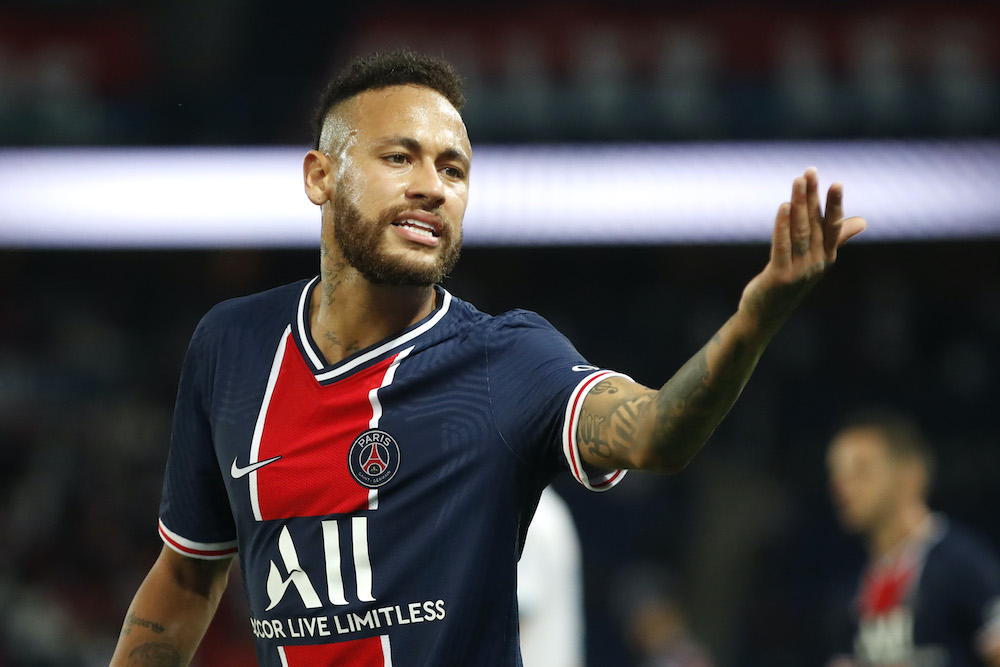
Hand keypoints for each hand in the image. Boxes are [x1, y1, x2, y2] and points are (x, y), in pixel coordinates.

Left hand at [740, 167, 865, 332]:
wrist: (764, 316)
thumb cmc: (789, 285)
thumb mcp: (814, 261)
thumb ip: (836, 239)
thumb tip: (862, 222)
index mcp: (826, 257)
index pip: (833, 227)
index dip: (834, 205)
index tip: (836, 183)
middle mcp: (817, 264)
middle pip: (816, 224)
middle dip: (813, 196)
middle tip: (810, 171)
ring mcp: (799, 271)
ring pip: (800, 231)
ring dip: (799, 204)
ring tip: (798, 181)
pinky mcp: (780, 277)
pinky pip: (782, 246)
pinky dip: (783, 225)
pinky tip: (783, 207)